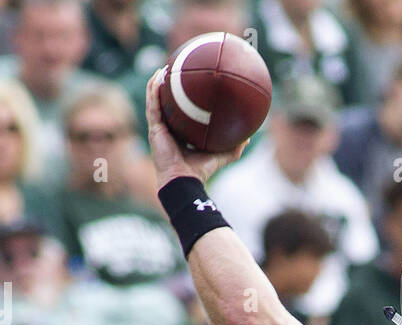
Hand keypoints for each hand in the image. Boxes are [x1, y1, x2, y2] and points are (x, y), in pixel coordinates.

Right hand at [145, 68, 248, 189]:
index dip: (183, 101)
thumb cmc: (200, 171)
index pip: (180, 114)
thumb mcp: (221, 155)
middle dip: (169, 88)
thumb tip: (249, 136)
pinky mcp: (154, 128)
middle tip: (176, 71)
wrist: (184, 180)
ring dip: (157, 83)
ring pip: (155, 100)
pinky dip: (154, 90)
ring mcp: (159, 128)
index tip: (190, 85)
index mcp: (180, 134)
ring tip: (164, 68)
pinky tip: (158, 76)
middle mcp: (168, 129)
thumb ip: (234, 146)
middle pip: (167, 104)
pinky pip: (152, 104)